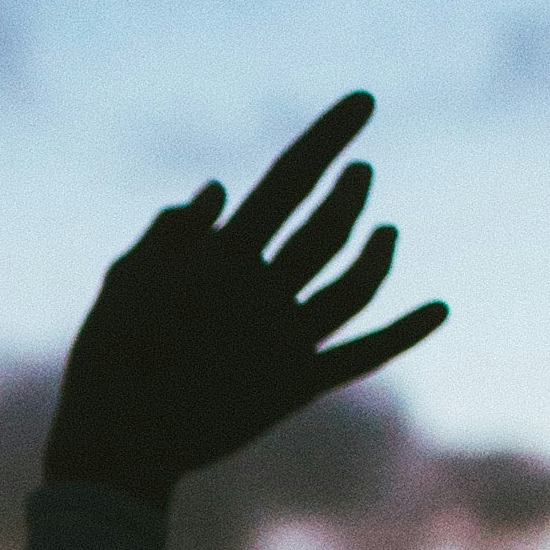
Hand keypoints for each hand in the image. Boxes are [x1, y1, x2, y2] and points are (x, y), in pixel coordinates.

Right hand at [43, 93, 445, 511]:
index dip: (329, 135)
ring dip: (378, 249)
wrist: (119, 448)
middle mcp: (266, 293)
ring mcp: (287, 341)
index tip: (365, 101)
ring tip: (386, 228)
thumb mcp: (124, 280)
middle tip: (362, 170)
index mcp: (223, 258)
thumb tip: (222, 191)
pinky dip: (404, 331)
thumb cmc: (110, 358)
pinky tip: (440, 308)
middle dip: (352, 188)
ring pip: (356, 282)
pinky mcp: (297, 385)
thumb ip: (173, 230)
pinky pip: (363, 354)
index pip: (290, 178)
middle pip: (331, 224)